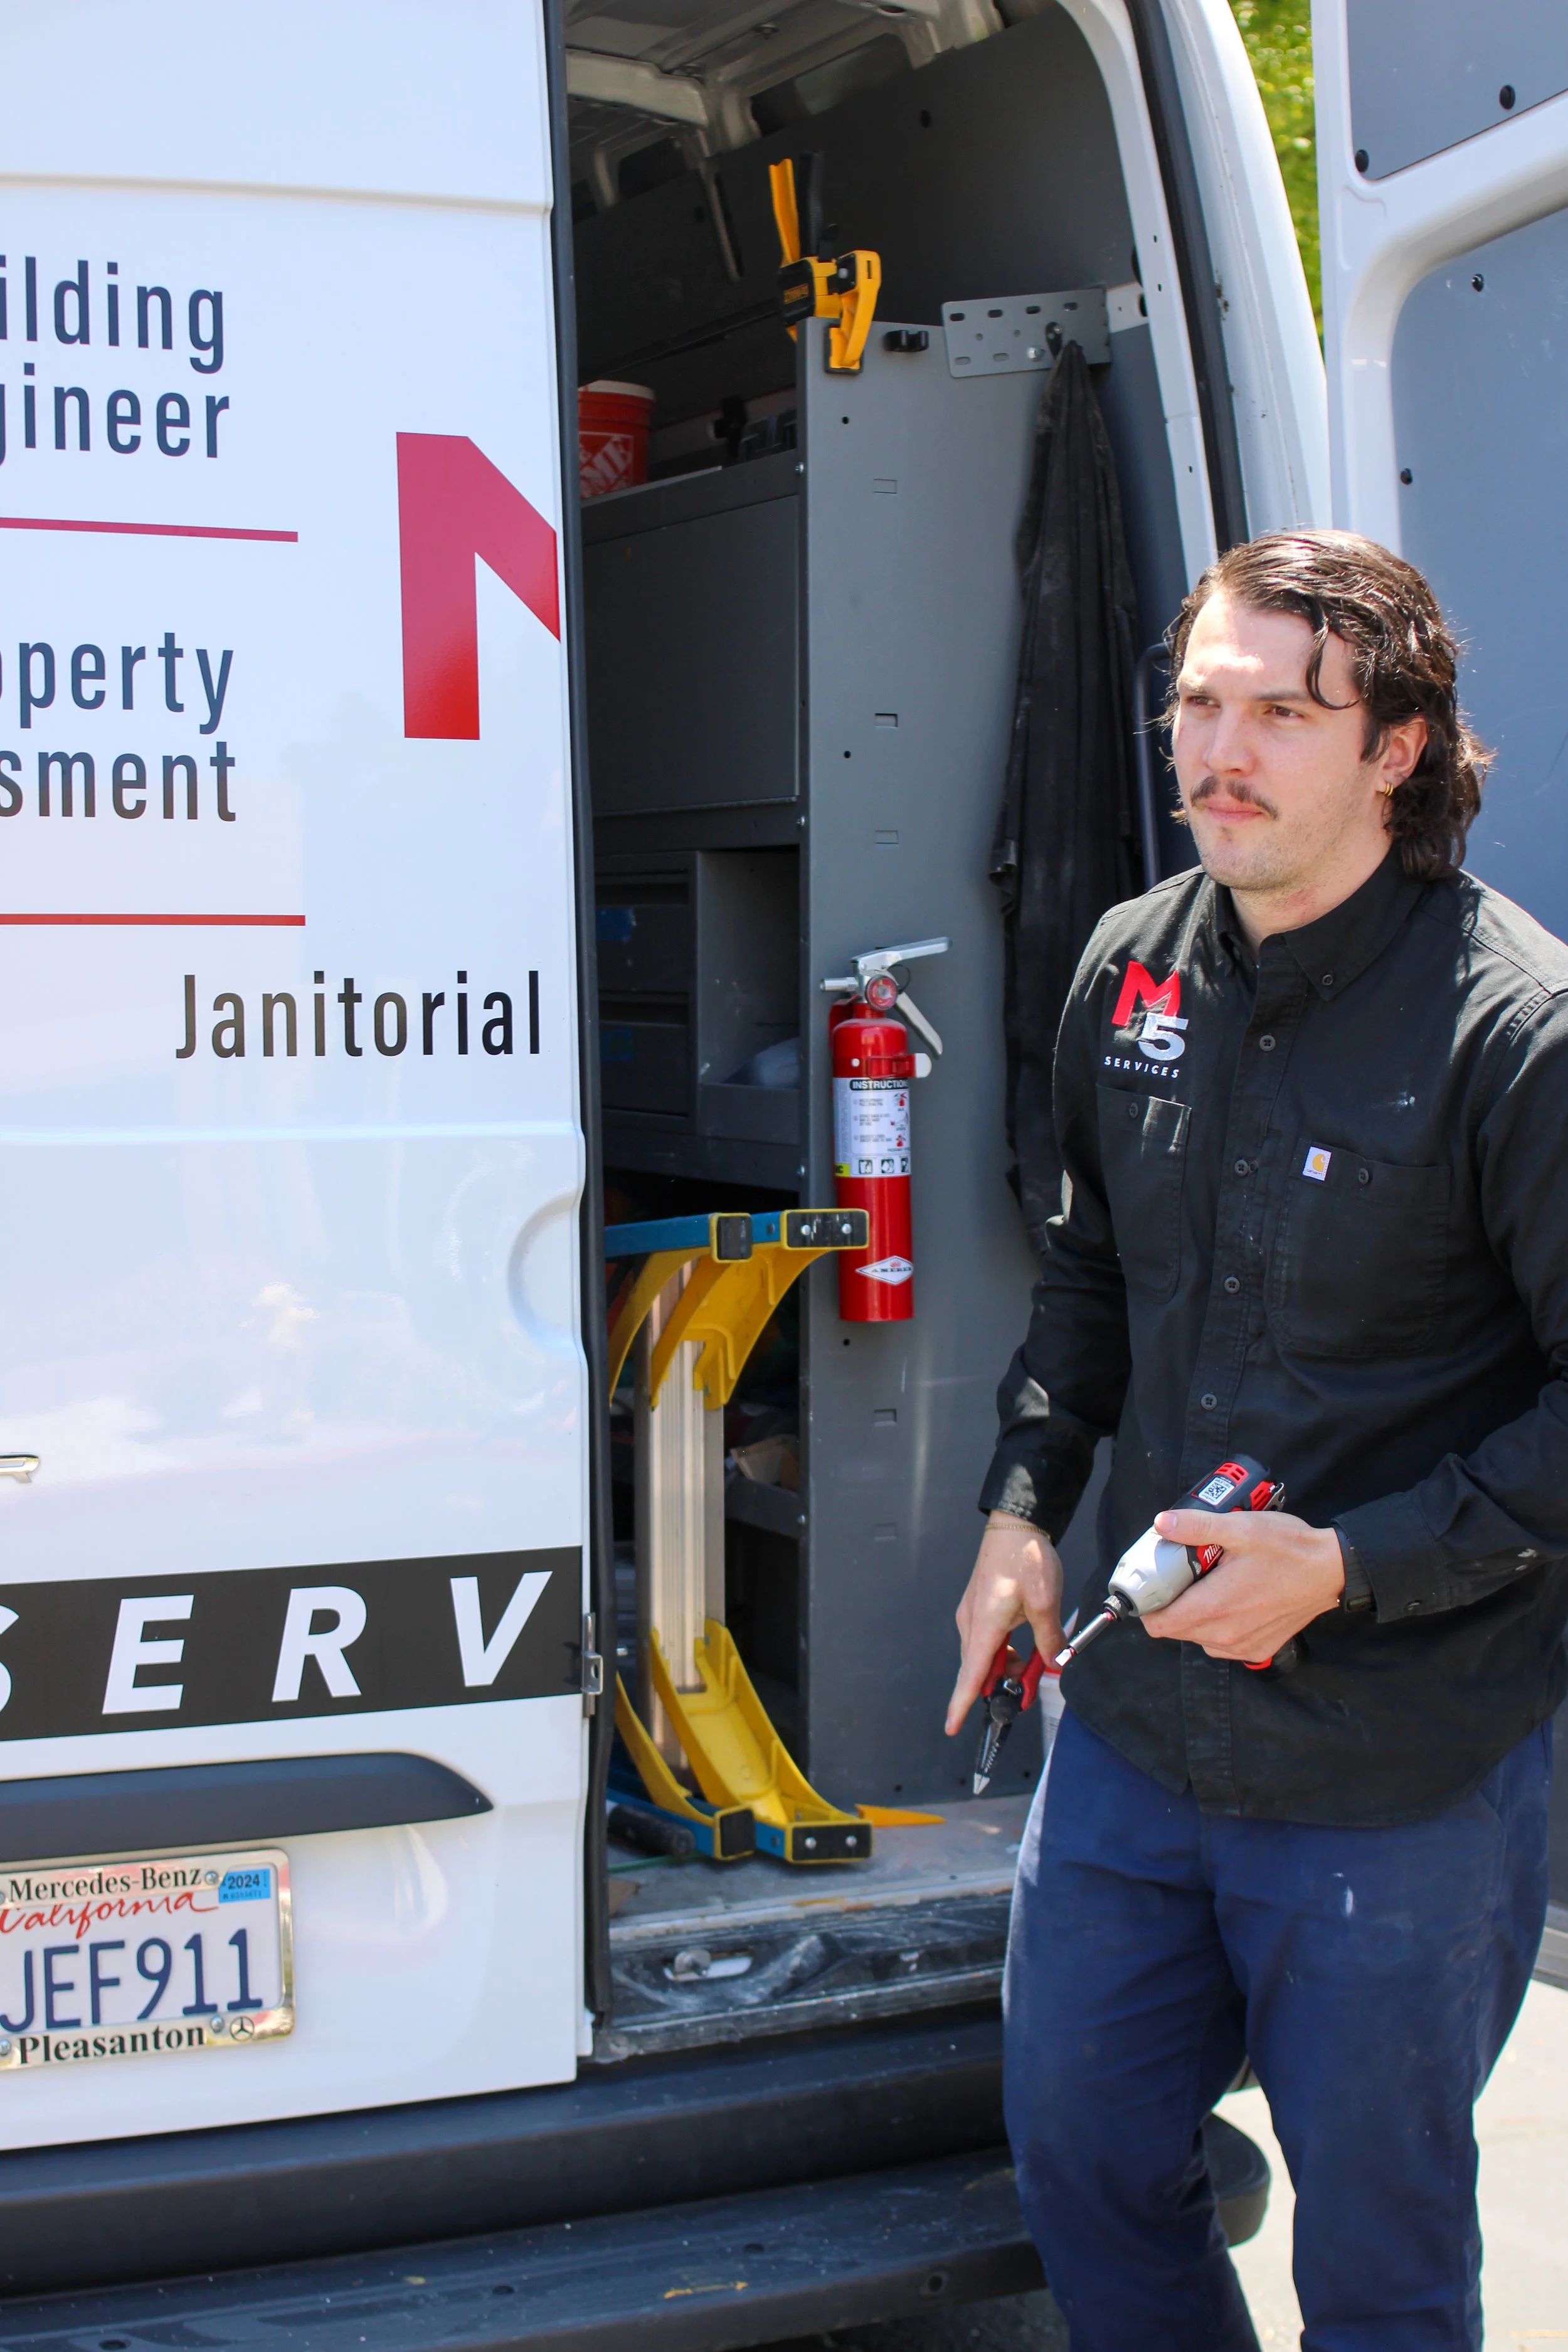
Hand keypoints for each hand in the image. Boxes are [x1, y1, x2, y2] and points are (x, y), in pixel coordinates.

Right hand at [945, 1515, 1063, 1736]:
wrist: (1015, 1523)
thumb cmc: (1025, 1557)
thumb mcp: (1046, 1602)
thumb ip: (1049, 1639)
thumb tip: (1053, 1663)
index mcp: (984, 1625)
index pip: (971, 1675)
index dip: (961, 1704)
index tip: (952, 1727)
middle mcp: (971, 1622)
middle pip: (980, 1669)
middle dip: (1003, 1685)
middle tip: (1031, 1688)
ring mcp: (973, 1613)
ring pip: (985, 1654)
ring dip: (1006, 1666)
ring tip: (1035, 1662)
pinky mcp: (979, 1606)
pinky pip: (988, 1639)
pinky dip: (1004, 1650)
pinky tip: (1025, 1643)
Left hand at [1144, 1507, 1344, 1661]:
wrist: (1331, 1572)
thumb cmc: (1288, 1549)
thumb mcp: (1241, 1528)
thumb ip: (1197, 1526)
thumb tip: (1162, 1523)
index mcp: (1214, 1606)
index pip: (1158, 1624)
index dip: (1148, 1605)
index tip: (1154, 1584)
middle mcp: (1224, 1635)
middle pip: (1175, 1630)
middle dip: (1172, 1604)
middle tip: (1185, 1575)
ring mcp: (1242, 1647)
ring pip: (1198, 1637)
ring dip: (1195, 1615)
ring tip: (1210, 1584)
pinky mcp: (1258, 1650)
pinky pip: (1221, 1644)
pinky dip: (1217, 1626)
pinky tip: (1231, 1601)